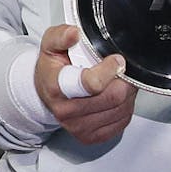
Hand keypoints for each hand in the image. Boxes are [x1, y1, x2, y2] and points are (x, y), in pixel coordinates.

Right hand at [33, 25, 136, 144]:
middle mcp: (66, 111)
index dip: (109, 69)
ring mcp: (78, 127)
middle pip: (113, 97)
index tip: (115, 60)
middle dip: (123, 80)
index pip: (92, 84)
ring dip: (126, 94)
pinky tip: (114, 97)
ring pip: (122, 110)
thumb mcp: (50, 45)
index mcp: (56, 87)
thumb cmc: (52, 69)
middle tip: (120, 70)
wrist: (44, 93)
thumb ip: (61, 35)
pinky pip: (122, 121)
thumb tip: (74, 34)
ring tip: (116, 82)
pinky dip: (125, 108)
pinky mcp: (91, 137)